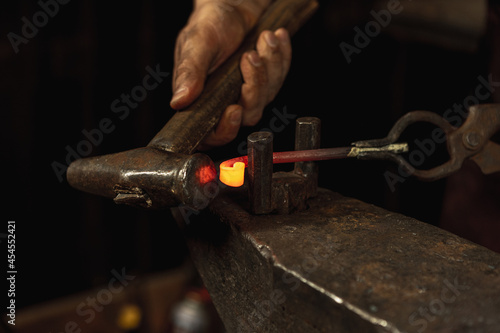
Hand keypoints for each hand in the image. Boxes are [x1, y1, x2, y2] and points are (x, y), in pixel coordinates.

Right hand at [171, 0, 291, 148]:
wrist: (233, 5)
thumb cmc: (210, 23)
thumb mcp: (196, 43)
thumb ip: (189, 72)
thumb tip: (179, 102)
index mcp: (200, 99)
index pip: (212, 133)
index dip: (225, 129)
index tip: (234, 109)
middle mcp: (224, 101)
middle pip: (247, 114)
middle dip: (254, 85)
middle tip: (250, 56)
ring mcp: (248, 93)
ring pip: (267, 96)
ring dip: (270, 65)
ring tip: (264, 38)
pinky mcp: (266, 82)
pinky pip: (280, 78)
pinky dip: (281, 57)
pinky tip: (276, 38)